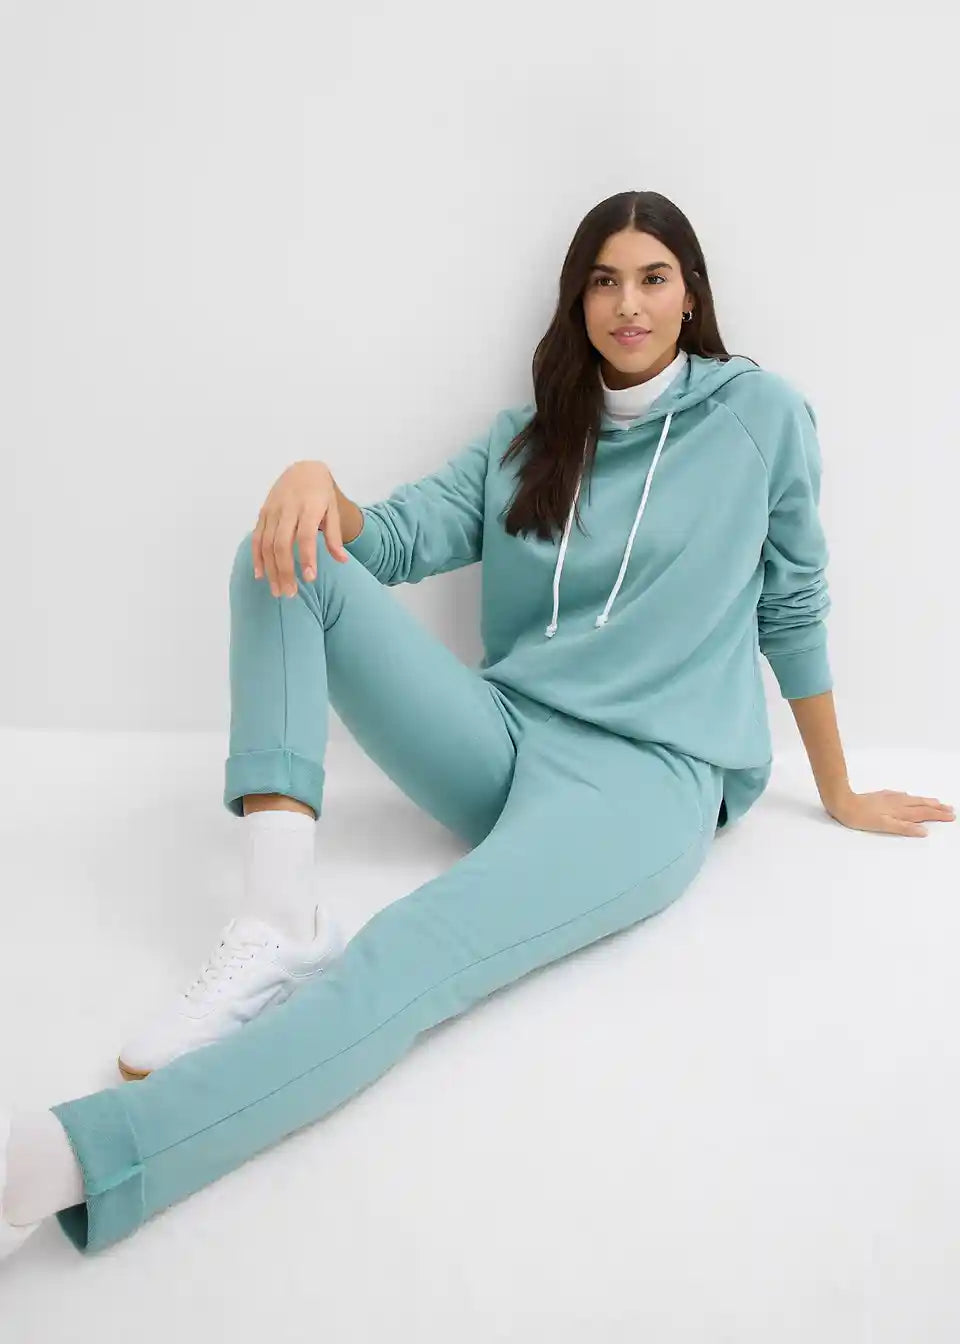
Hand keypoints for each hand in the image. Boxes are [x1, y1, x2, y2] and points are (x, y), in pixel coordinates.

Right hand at [252, 460, 347, 597]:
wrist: (303, 470)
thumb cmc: (321, 494)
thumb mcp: (333, 510)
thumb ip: (334, 536)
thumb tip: (342, 561)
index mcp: (309, 507)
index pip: (305, 535)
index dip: (306, 557)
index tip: (309, 579)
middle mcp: (288, 508)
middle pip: (282, 544)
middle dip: (284, 570)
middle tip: (290, 593)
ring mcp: (272, 511)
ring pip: (267, 544)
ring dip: (270, 569)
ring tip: (277, 590)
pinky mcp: (263, 513)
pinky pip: (257, 538)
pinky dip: (257, 557)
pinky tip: (260, 575)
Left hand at [825, 788, 955, 835]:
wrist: (843, 803)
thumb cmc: (861, 817)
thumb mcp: (884, 826)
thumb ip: (904, 828)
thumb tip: (924, 831)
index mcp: (900, 811)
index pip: (923, 813)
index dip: (938, 815)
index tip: (951, 816)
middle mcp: (897, 803)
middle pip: (921, 805)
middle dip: (936, 807)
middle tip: (950, 809)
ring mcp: (889, 798)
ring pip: (912, 799)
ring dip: (926, 801)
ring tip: (936, 802)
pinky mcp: (881, 796)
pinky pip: (901, 796)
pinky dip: (910, 798)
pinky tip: (908, 796)